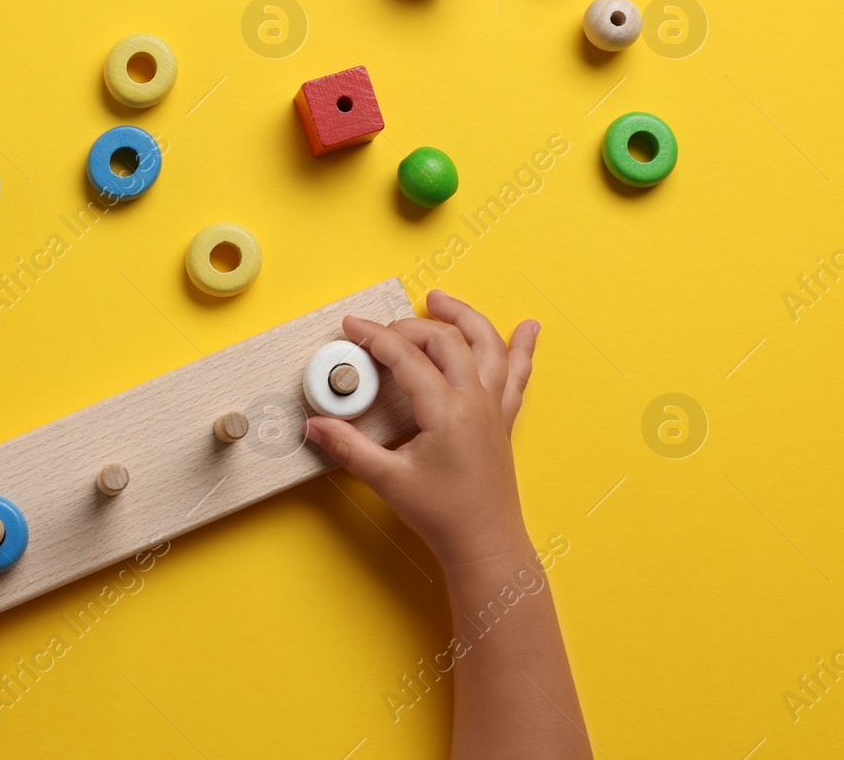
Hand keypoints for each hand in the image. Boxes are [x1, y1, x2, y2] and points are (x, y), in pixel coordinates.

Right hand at [306, 290, 541, 570]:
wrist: (484, 543)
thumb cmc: (442, 515)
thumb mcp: (386, 480)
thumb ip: (348, 447)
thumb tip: (315, 425)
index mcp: (447, 412)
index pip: (407, 358)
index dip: (376, 337)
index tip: (352, 327)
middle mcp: (476, 402)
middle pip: (447, 340)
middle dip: (410, 324)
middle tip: (381, 328)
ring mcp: (494, 408)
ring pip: (487, 345)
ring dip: (465, 316)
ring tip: (441, 299)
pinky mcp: (503, 419)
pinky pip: (518, 374)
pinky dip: (523, 347)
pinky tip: (528, 328)